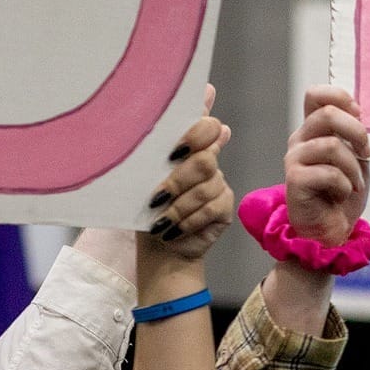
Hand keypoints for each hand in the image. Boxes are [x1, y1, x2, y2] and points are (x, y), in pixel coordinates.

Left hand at [143, 109, 234, 261]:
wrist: (157, 244)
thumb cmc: (147, 208)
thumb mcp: (144, 179)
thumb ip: (158, 152)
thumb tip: (173, 125)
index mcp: (187, 148)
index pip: (206, 127)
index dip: (197, 134)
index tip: (176, 151)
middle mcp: (207, 161)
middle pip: (205, 160)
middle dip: (178, 180)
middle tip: (157, 198)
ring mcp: (218, 183)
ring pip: (206, 187)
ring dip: (179, 207)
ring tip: (161, 221)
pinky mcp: (224, 205)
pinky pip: (211, 208)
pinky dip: (189, 220)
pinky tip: (174, 229)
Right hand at [285, 86, 369, 245]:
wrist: (333, 230)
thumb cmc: (345, 192)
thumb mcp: (358, 157)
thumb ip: (357, 134)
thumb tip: (363, 111)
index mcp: (314, 129)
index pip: (316, 94)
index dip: (340, 96)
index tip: (360, 115)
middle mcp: (300, 140)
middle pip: (326, 113)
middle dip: (356, 131)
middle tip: (367, 152)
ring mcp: (294, 159)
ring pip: (331, 145)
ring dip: (353, 167)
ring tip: (354, 183)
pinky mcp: (294, 181)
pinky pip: (329, 173)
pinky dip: (345, 185)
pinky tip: (342, 194)